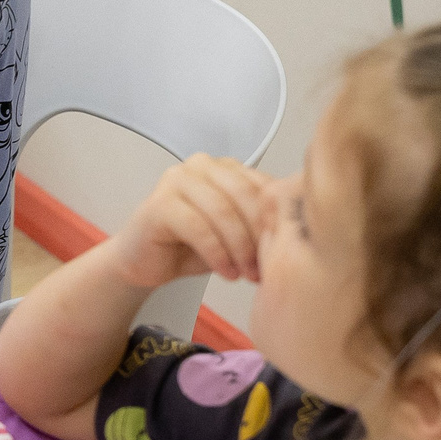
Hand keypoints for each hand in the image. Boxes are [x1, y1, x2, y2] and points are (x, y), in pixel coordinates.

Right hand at [105, 154, 269, 288]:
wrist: (144, 263)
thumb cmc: (190, 247)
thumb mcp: (235, 233)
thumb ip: (257, 222)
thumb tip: (295, 230)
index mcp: (224, 167)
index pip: (261, 185)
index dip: (275, 220)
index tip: (285, 252)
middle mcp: (200, 165)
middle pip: (244, 195)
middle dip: (259, 235)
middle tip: (265, 268)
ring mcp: (176, 180)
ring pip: (223, 211)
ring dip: (239, 248)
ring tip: (246, 274)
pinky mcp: (159, 204)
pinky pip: (198, 228)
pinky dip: (217, 254)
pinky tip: (226, 273)